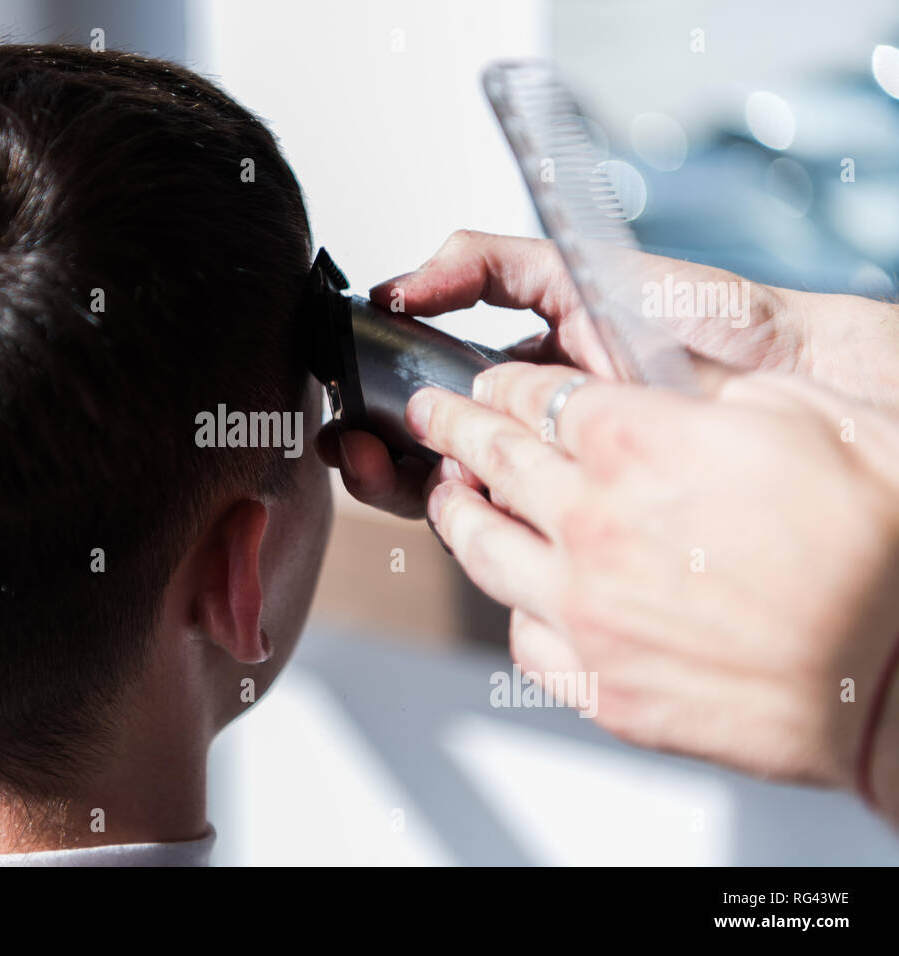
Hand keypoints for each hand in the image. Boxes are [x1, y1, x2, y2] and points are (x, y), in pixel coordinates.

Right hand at [320, 230, 898, 516]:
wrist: (800, 379)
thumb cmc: (715, 325)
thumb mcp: (581, 273)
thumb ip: (491, 264)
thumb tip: (410, 276)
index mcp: (535, 377)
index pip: (441, 395)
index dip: (387, 397)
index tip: (352, 393)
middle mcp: (543, 434)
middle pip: (435, 452)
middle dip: (382, 448)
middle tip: (354, 437)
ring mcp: (564, 482)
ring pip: (461, 497)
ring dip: (406, 481)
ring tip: (377, 459)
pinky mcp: (589, 521)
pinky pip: (511, 531)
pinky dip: (464, 515)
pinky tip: (444, 489)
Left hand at [408, 361, 898, 818]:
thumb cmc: (880, 551)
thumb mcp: (810, 415)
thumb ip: (711, 396)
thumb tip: (663, 393)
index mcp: (639, 443)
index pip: (531, 396)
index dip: (501, 385)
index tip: (487, 386)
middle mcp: (593, 523)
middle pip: (490, 459)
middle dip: (451, 427)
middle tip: (431, 415)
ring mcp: (586, 609)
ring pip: (481, 547)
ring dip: (454, 511)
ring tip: (446, 492)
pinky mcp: (598, 683)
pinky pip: (521, 636)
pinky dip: (512, 606)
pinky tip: (519, 592)